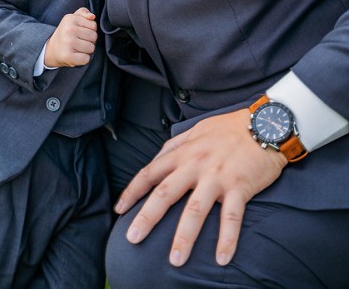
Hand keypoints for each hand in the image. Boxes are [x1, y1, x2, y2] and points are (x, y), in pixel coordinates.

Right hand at [45, 8, 97, 66]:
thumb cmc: (66, 33)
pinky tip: (75, 55)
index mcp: (70, 18)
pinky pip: (86, 59)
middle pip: (94, 37)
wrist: (51, 49)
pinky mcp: (67, 56)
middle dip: (89, 40)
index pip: (93, 25)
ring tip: (76, 48)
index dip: (89, 30)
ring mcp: (68, 42)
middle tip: (78, 41)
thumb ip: (83, 12)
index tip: (80, 32)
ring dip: (86, 50)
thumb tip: (92, 16)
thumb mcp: (72, 18)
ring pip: (91, 48)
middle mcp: (69, 29)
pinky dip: (83, 59)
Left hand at [114, 108, 286, 266]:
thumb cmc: (229, 128)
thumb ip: (175, 145)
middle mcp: (195, 165)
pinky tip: (221, 259)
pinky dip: (227, 239)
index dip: (132, 191)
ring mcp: (217, 177)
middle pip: (165, 194)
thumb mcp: (197, 130)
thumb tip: (157, 159)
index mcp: (183, 152)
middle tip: (132, 239)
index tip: (119, 210)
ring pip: (195, 210)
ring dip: (184, 237)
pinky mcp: (240, 187)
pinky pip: (231, 217)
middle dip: (147, 218)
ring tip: (175, 260)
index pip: (150, 172)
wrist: (265, 124)